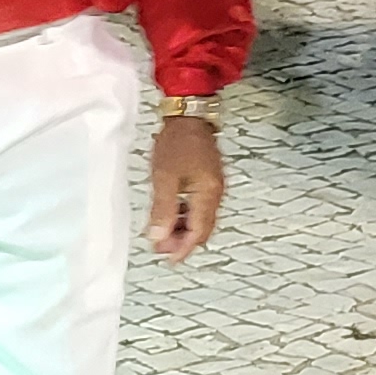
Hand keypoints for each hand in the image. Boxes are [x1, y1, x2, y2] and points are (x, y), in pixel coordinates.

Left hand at [143, 114, 223, 259]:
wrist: (189, 116)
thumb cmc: (177, 142)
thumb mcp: (164, 177)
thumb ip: (163, 209)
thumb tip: (159, 237)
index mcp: (208, 194)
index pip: (198, 232)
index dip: (183, 249)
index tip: (168, 259)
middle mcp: (216, 193)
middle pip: (203, 229)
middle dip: (184, 242)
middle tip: (162, 249)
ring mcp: (215, 186)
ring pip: (202, 219)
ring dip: (184, 230)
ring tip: (163, 234)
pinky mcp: (209, 180)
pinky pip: (201, 207)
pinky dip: (187, 216)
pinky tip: (172, 215)